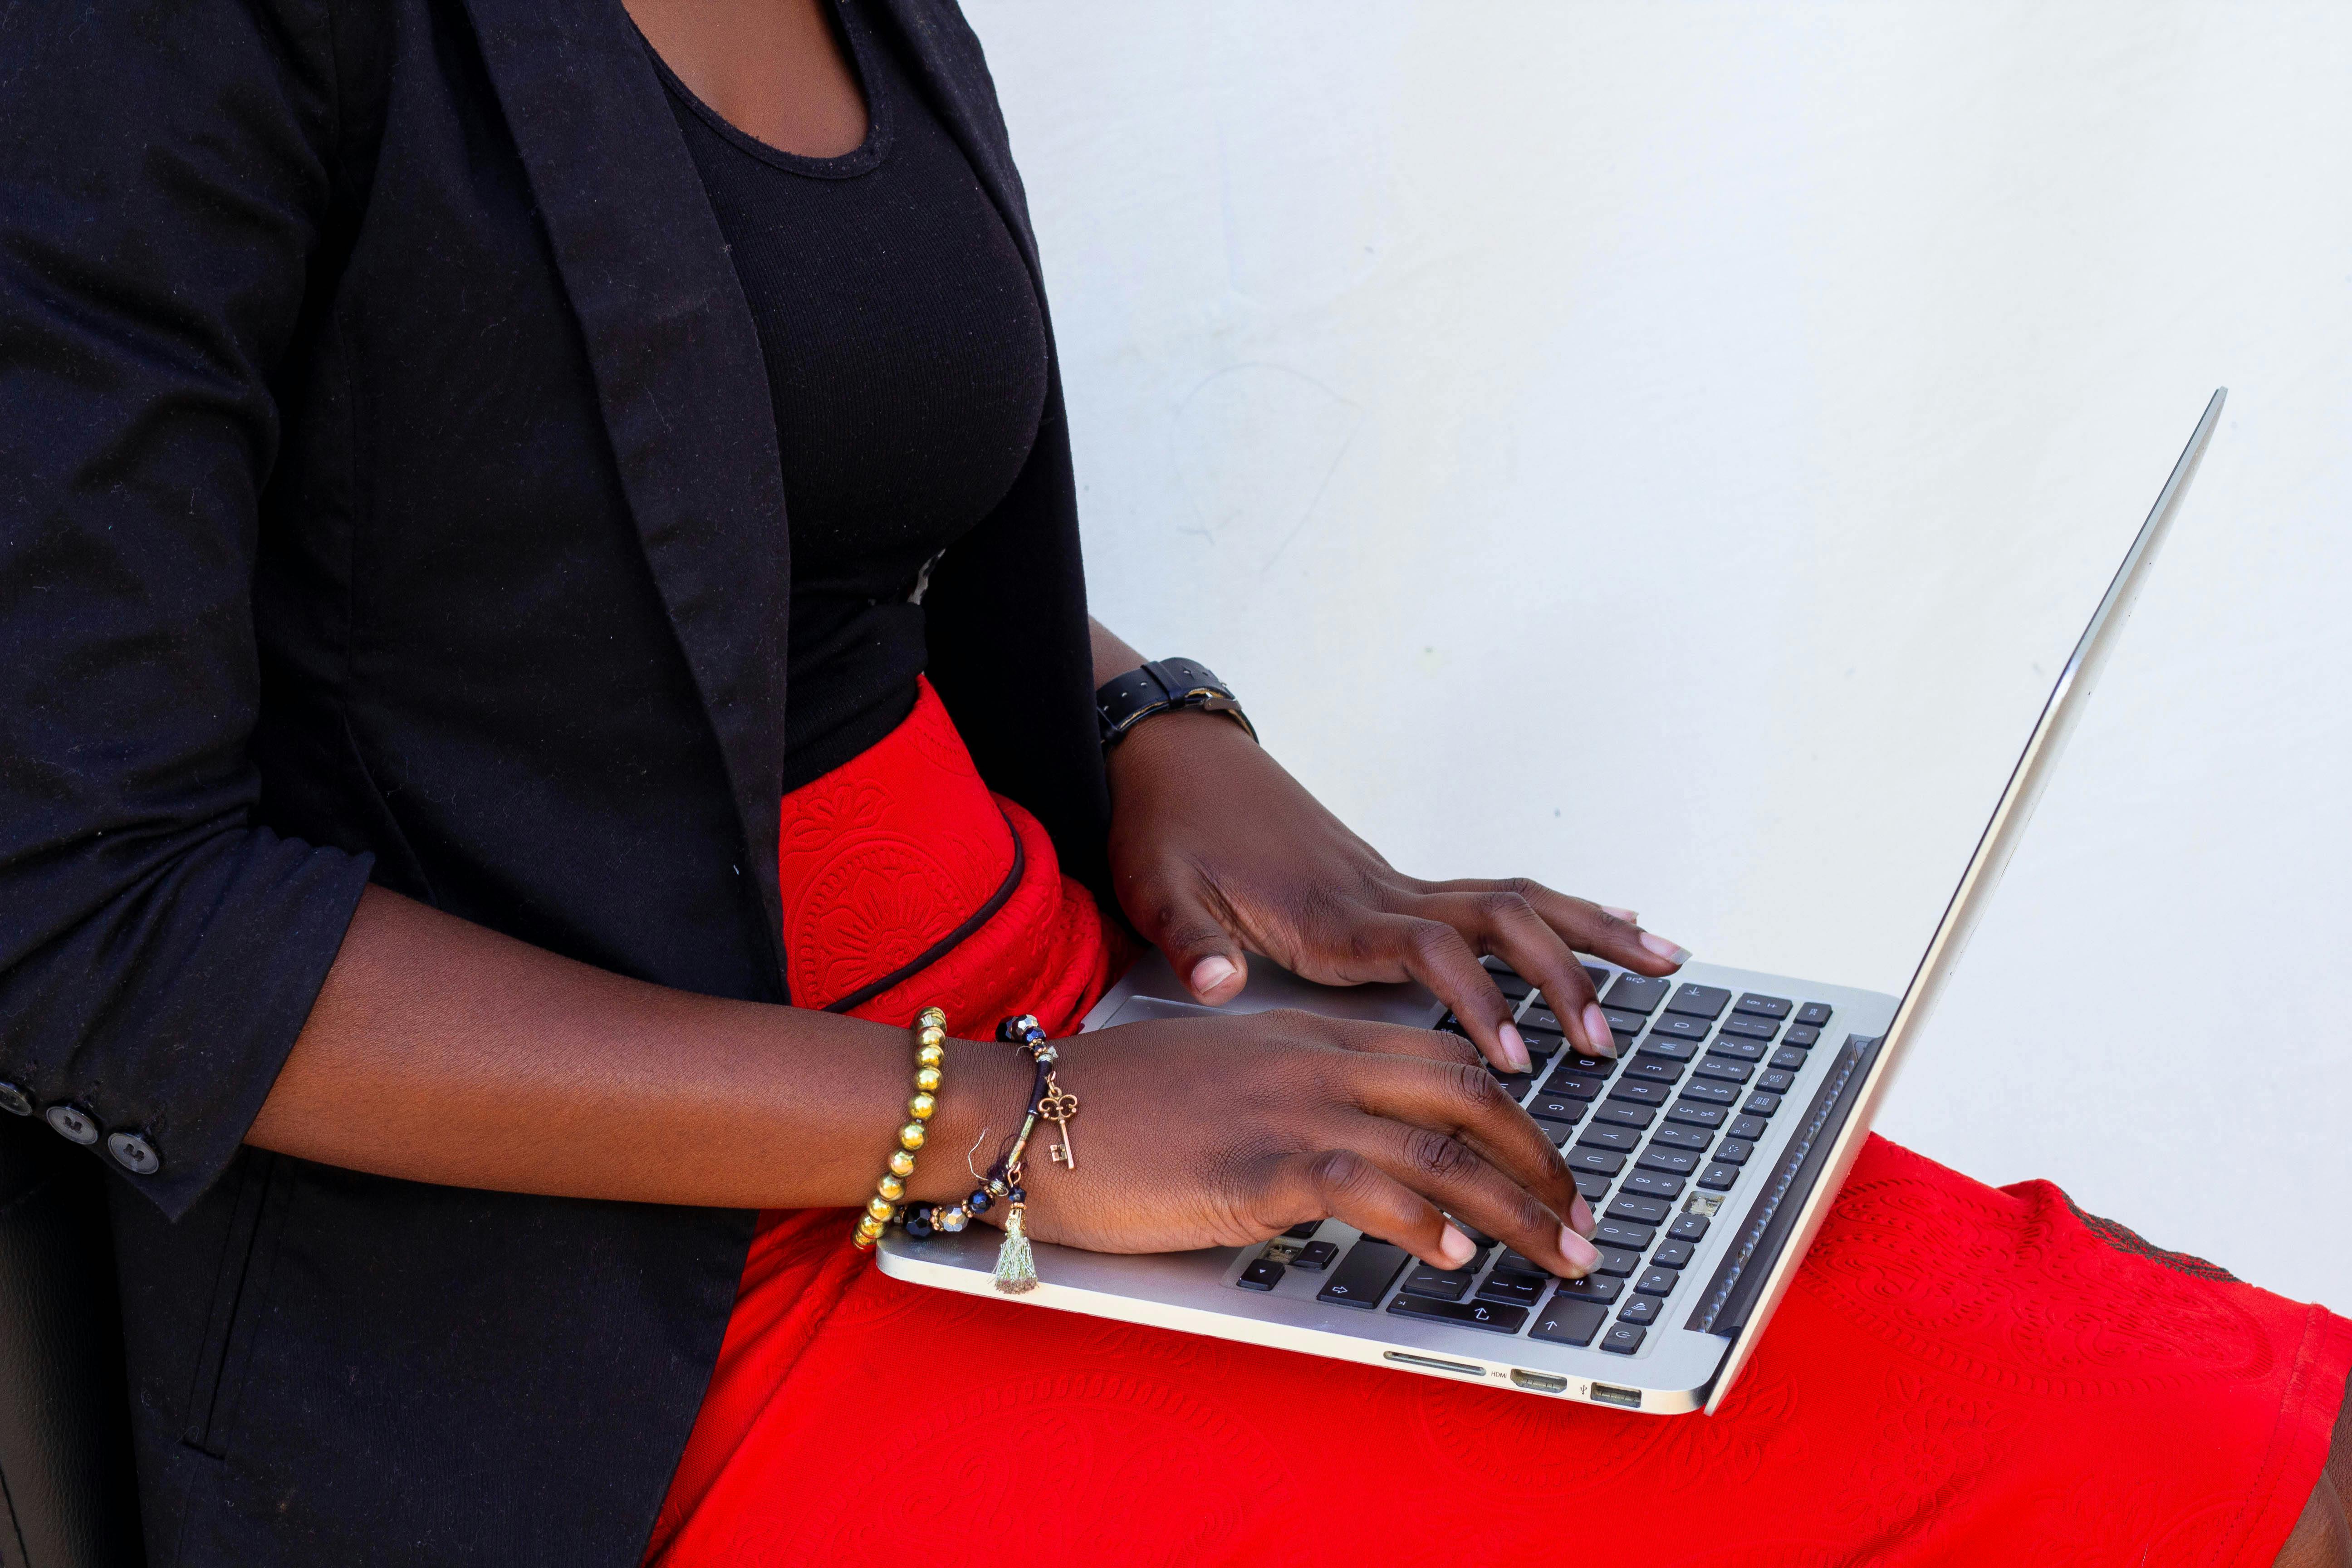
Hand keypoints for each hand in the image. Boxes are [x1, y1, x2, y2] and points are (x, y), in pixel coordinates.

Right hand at [989, 1008, 1601, 1275]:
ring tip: (1560, 1255)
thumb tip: (1343, 1151)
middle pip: (1466, 1094)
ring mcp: (1287, 1108)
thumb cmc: (1108, 1107)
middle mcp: (1312, 1062)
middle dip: (1541, 1160)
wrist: (1023, 1110)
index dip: (1514, 1114)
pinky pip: (1365, 1187)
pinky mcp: (1255, 1164)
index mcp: (1306, 1036)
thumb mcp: (1219, 1082)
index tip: (1550, 1166)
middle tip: (1584, 1220)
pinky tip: (1454, 1257)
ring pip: (1439, 1148)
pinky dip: (1422, 1224)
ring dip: (1516, 1208)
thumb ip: (1288, 1098)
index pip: (1441, 1059)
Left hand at [1105, 710, 1692, 1072]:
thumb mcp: (1159, 889)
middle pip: (1499, 919)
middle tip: (1609, 1037)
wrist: (1168, 757)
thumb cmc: (1164, 827)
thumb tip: (1216, 986)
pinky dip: (1558, 913)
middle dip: (1563, 975)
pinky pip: (1495, 896)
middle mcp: (1379, 892)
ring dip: (1589, 931)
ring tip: (1665, 960)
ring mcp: (1394, 882)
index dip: (1476, 1001)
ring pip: (1514, 900)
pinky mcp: (1393, 882)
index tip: (1513, 1058)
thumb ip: (1192, 943)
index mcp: (1330, 910)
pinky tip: (1607, 926)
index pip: (1429, 951)